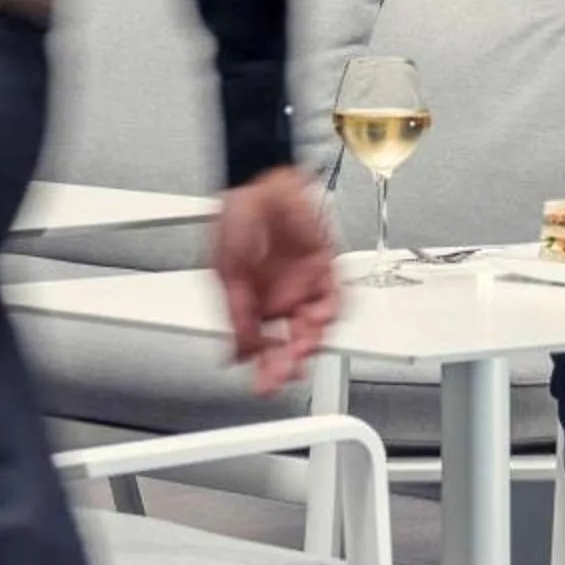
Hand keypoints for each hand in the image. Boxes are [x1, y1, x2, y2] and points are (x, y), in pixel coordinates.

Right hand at [211, 167, 339, 393]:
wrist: (261, 180)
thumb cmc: (237, 217)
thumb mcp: (227, 271)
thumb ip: (237, 314)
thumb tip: (238, 354)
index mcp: (253, 301)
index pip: (261, 346)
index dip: (263, 368)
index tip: (263, 385)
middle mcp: (280, 297)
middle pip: (290, 341)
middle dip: (289, 362)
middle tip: (285, 375)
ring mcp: (304, 283)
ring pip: (314, 324)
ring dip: (310, 340)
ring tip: (303, 350)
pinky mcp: (326, 265)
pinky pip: (337, 296)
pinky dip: (332, 311)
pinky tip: (322, 321)